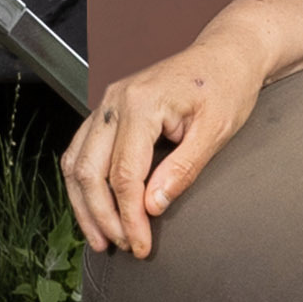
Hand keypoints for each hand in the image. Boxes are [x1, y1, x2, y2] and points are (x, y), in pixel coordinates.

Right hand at [64, 37, 267, 257]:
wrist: (225, 55)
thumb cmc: (226, 86)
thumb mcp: (216, 131)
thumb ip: (183, 169)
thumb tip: (153, 206)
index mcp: (141, 103)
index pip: (124, 174)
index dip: (130, 217)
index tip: (140, 246)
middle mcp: (114, 102)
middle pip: (90, 172)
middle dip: (102, 217)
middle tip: (122, 246)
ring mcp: (106, 105)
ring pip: (76, 163)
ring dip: (84, 205)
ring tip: (100, 238)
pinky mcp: (107, 112)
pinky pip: (81, 151)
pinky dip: (83, 184)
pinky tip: (94, 207)